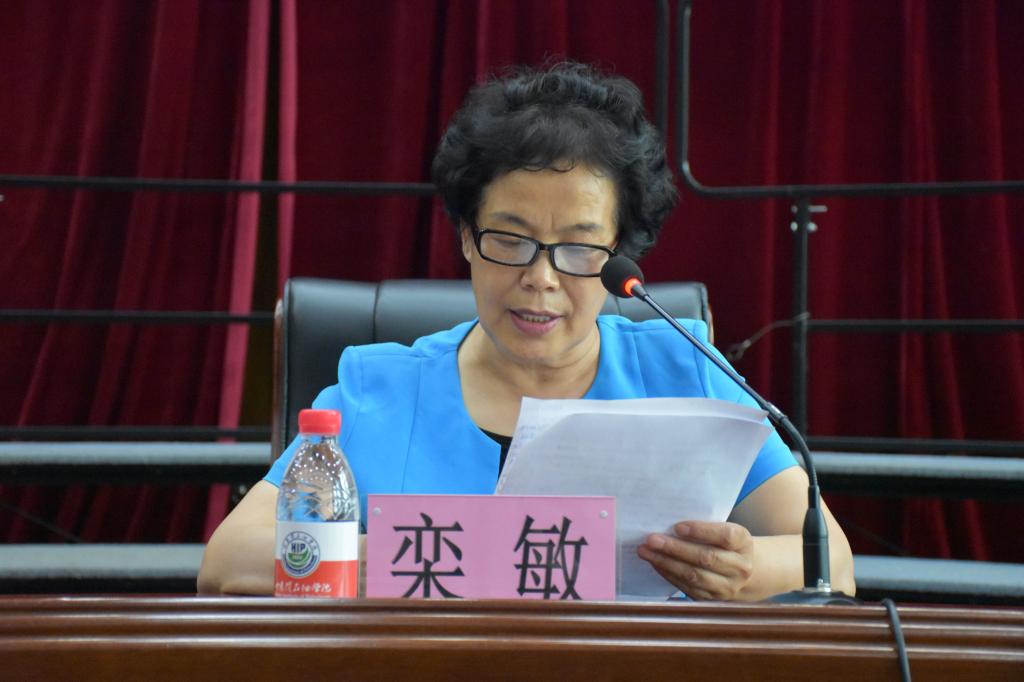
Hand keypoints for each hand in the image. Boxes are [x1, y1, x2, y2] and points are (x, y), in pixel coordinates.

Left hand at [637, 521, 753, 600]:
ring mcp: (728, 586)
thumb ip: (704, 527)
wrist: (742, 570)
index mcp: (744, 542)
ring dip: (666, 563)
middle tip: (651, 539)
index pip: (725, 536)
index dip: (701, 531)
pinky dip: (668, 574)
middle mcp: (740, 567)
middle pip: (706, 557)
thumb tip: (668, 525)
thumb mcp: (723, 529)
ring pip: (694, 575)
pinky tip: (655, 563)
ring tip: (646, 551)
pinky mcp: (713, 599)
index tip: (677, 526)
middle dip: (675, 548)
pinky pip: (688, 587)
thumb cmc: (723, 543)